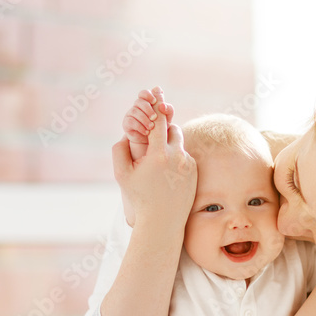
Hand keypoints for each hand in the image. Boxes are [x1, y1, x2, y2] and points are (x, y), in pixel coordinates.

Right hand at [112, 99, 195, 229]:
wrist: (162, 221)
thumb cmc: (140, 198)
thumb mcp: (122, 175)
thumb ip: (119, 150)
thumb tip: (125, 134)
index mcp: (158, 154)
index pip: (159, 121)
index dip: (156, 107)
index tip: (156, 94)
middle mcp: (177, 156)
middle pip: (173, 128)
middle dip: (164, 127)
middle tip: (156, 129)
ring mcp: (189, 164)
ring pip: (180, 143)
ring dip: (170, 144)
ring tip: (159, 155)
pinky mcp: (196, 172)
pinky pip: (186, 157)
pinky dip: (177, 158)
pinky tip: (167, 170)